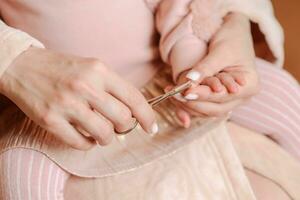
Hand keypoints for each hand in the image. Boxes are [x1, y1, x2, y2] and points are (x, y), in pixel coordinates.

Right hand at [0, 48, 156, 148]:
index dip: (147, 116)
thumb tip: (132, 113)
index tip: (151, 127)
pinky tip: (85, 136)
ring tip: (100, 132)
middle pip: (122, 119)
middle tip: (118, 127)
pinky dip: (88, 144)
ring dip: (106, 138)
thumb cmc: (62, 68)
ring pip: (103, 134)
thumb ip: (112, 87)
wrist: (22, 65)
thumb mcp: (91, 67)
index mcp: (99, 70)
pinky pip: (80, 143)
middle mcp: (85, 86)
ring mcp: (67, 104)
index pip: (134, 97)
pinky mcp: (50, 120)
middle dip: (125, 128)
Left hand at [169, 13, 259, 126]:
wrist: (233, 31)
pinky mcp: (218, 97)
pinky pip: (204, 105)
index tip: (185, 92)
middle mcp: (242, 97)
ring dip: (188, 105)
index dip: (203, 96)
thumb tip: (189, 83)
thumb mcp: (220, 52)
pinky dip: (190, 103)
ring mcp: (230, 99)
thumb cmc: (232, 38)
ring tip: (172, 94)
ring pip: (207, 110)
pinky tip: (177, 98)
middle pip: (215, 109)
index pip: (223, 97)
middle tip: (174, 95)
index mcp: (250, 86)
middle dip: (193, 103)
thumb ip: (206, 69)